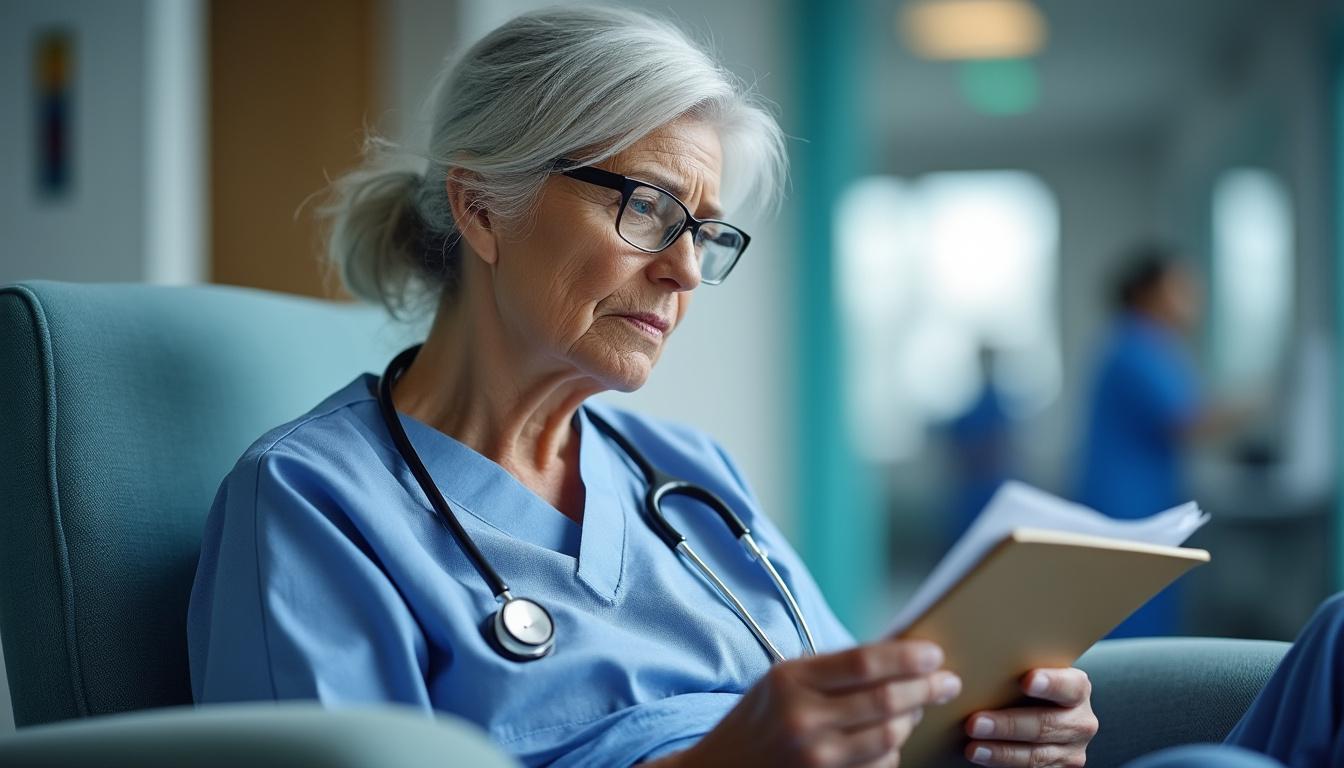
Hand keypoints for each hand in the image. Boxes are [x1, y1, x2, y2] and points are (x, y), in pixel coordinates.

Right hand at [672, 640, 961, 766]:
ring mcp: (815, 759)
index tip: (934, 655)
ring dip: (911, 722)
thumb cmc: (761, 718)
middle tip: (947, 682)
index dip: (907, 658)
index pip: (865, 663)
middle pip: (887, 702)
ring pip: (891, 739)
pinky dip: (892, 752)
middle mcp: (802, 719)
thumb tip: (900, 655)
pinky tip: (889, 740)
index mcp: (791, 680)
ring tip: (915, 710)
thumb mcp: (784, 680)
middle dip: (927, 689)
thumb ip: (834, 669)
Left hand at [962, 668, 1097, 767]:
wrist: (1039, 711)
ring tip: (973, 747)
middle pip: (1046, 724)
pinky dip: (1003, 763)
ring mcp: (1072, 749)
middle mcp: (1080, 720)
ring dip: (1001, 751)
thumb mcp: (1030, 674)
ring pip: (1036, 754)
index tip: (1027, 681)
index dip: (1051, 683)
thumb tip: (974, 668)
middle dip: (1008, 725)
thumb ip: (1018, 670)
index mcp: (1077, 689)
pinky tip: (983, 756)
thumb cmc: (1026, 687)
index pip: (1070, 686)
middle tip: (975, 722)